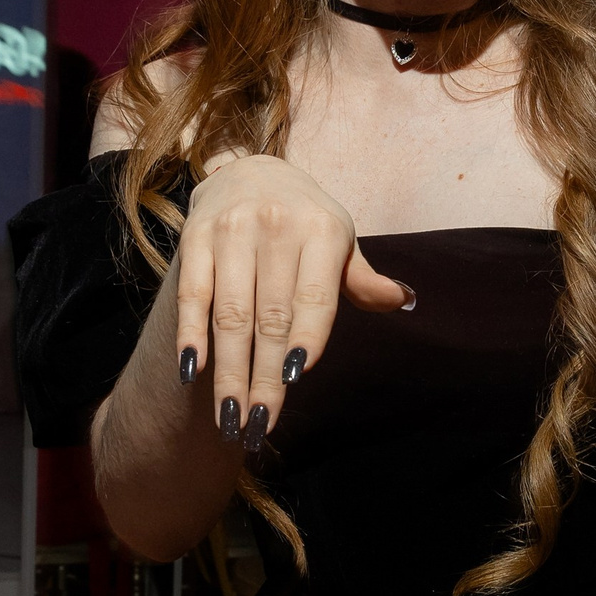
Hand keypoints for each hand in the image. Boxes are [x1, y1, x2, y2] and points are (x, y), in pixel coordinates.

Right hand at [174, 156, 411, 448]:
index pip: (314, 296)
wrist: (249, 171)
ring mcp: (232, 231)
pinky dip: (191, 335)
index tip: (294, 378)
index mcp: (322, 229)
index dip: (306, 336)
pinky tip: (192, 373)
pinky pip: (193, 295)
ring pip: (230, 314)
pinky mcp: (195, 237)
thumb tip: (405, 300)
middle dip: (263, 375)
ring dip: (228, 371)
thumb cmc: (304, 222)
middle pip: (270, 317)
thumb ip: (363, 279)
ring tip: (230, 418)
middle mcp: (276, 226)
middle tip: (259, 424)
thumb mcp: (339, 241)